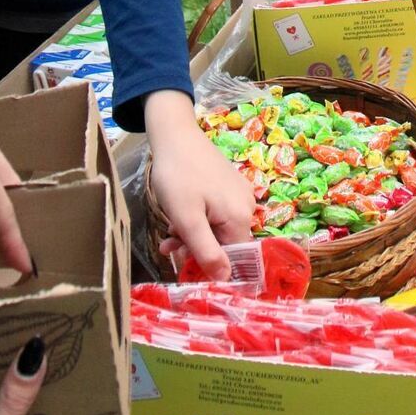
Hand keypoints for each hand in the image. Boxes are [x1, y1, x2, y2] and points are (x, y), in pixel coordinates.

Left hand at [146, 92, 255, 277]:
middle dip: (197, 249)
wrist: (175, 134)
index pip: (234, 259)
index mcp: (240, 218)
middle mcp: (246, 206)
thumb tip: (226, 280)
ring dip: (194, 235)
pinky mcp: (229, 184)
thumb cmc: (178, 177)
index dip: (211, 267)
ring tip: (169, 231)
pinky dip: (199, 219)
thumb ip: (206, 251)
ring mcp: (239, 194)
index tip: (184, 264)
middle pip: (225, 243)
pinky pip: (217, 213)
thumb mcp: (187, 219)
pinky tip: (181, 214)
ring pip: (218, 229)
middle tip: (169, 246)